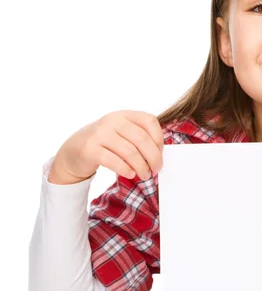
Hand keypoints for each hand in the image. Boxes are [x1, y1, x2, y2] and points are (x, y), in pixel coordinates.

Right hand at [49, 110, 163, 184]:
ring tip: (145, 175)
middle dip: (153, 157)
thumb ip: (139, 138)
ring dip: (141, 167)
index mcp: (124, 115)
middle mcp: (112, 120)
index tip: (160, 153)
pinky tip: (131, 174)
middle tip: (156, 169)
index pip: (149, 121)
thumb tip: (160, 154)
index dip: (158, 138)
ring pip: (129, 151)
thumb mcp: (122, 134)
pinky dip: (125, 169)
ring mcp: (99, 133)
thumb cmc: (105, 144)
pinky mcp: (89, 149)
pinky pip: (113, 161)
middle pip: (142, 138)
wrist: (73, 151)